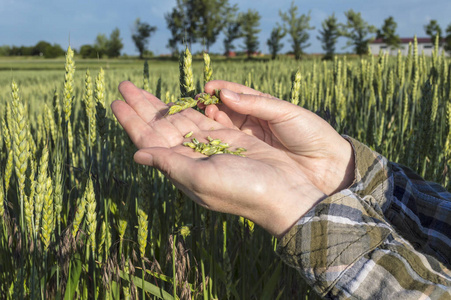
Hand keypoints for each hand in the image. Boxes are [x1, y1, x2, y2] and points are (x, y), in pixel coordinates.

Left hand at [111, 81, 326, 237]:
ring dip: (160, 104)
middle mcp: (191, 157)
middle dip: (142, 106)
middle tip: (123, 86)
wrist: (282, 193)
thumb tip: (136, 154)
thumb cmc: (242, 190)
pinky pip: (202, 117)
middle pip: (160, 126)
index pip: (149, 140)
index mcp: (181, 167)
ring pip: (178, 119)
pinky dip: (188, 106)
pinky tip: (175, 99)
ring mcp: (209, 146)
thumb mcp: (201, 179)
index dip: (132, 122)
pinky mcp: (228, 137)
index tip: (115, 104)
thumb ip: (169, 164)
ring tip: (140, 89)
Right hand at [202, 80, 354, 195]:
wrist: (325, 166)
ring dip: (213, 119)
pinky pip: (231, 143)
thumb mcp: (284, 113)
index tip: (207, 88)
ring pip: (227, 126)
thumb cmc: (310, 133)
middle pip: (228, 110)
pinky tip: (209, 131)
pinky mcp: (250, 155)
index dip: (222, 90)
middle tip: (200, 102)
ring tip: (204, 114)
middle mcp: (255, 121)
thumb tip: (225, 94)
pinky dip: (219, 136)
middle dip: (213, 104)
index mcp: (266, 106)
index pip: (239, 94)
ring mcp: (251, 139)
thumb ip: (256, 103)